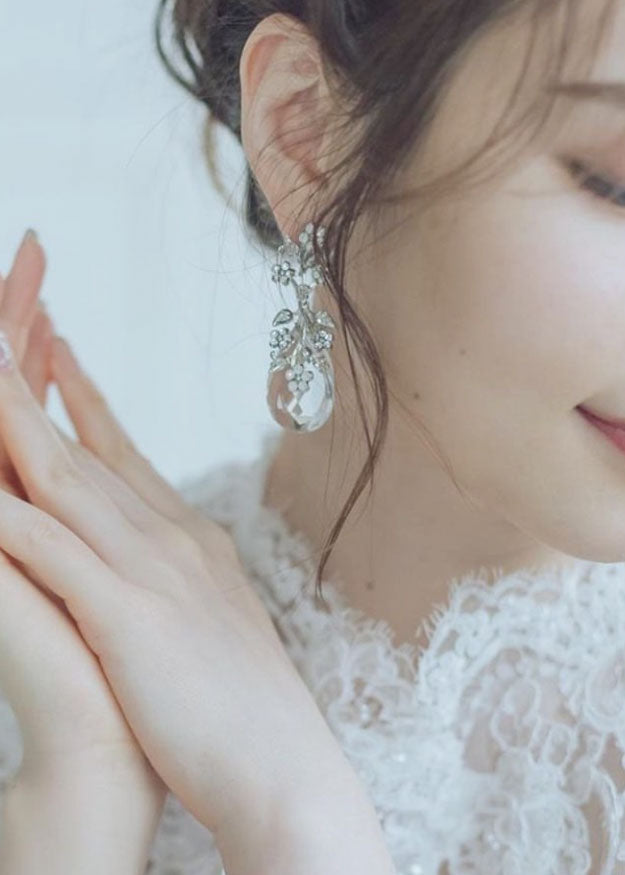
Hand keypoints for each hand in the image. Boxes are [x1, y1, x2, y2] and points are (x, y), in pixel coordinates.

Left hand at [0, 301, 347, 841]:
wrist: (287, 764)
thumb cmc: (246, 709)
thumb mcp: (213, 624)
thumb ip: (183, 583)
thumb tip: (159, 567)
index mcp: (191, 541)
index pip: (126, 456)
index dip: (85, 403)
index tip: (57, 357)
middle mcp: (174, 538)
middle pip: (91, 450)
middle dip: (42, 385)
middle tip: (14, 322)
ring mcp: (155, 571)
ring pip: (70, 480)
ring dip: (17, 422)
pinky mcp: (133, 616)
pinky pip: (56, 550)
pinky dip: (13, 514)